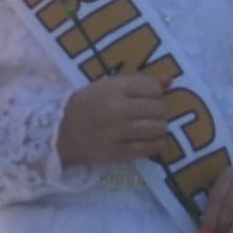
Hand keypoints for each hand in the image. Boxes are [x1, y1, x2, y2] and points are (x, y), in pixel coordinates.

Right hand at [57, 72, 182, 167]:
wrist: (62, 132)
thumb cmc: (89, 104)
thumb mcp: (110, 86)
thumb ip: (140, 82)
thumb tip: (170, 80)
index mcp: (113, 88)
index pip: (153, 89)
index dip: (155, 93)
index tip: (148, 98)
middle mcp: (117, 109)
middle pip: (158, 109)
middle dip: (159, 111)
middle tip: (150, 114)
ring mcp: (118, 132)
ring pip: (158, 128)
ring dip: (160, 128)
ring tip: (151, 127)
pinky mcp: (118, 152)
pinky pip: (149, 148)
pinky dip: (157, 144)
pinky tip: (153, 140)